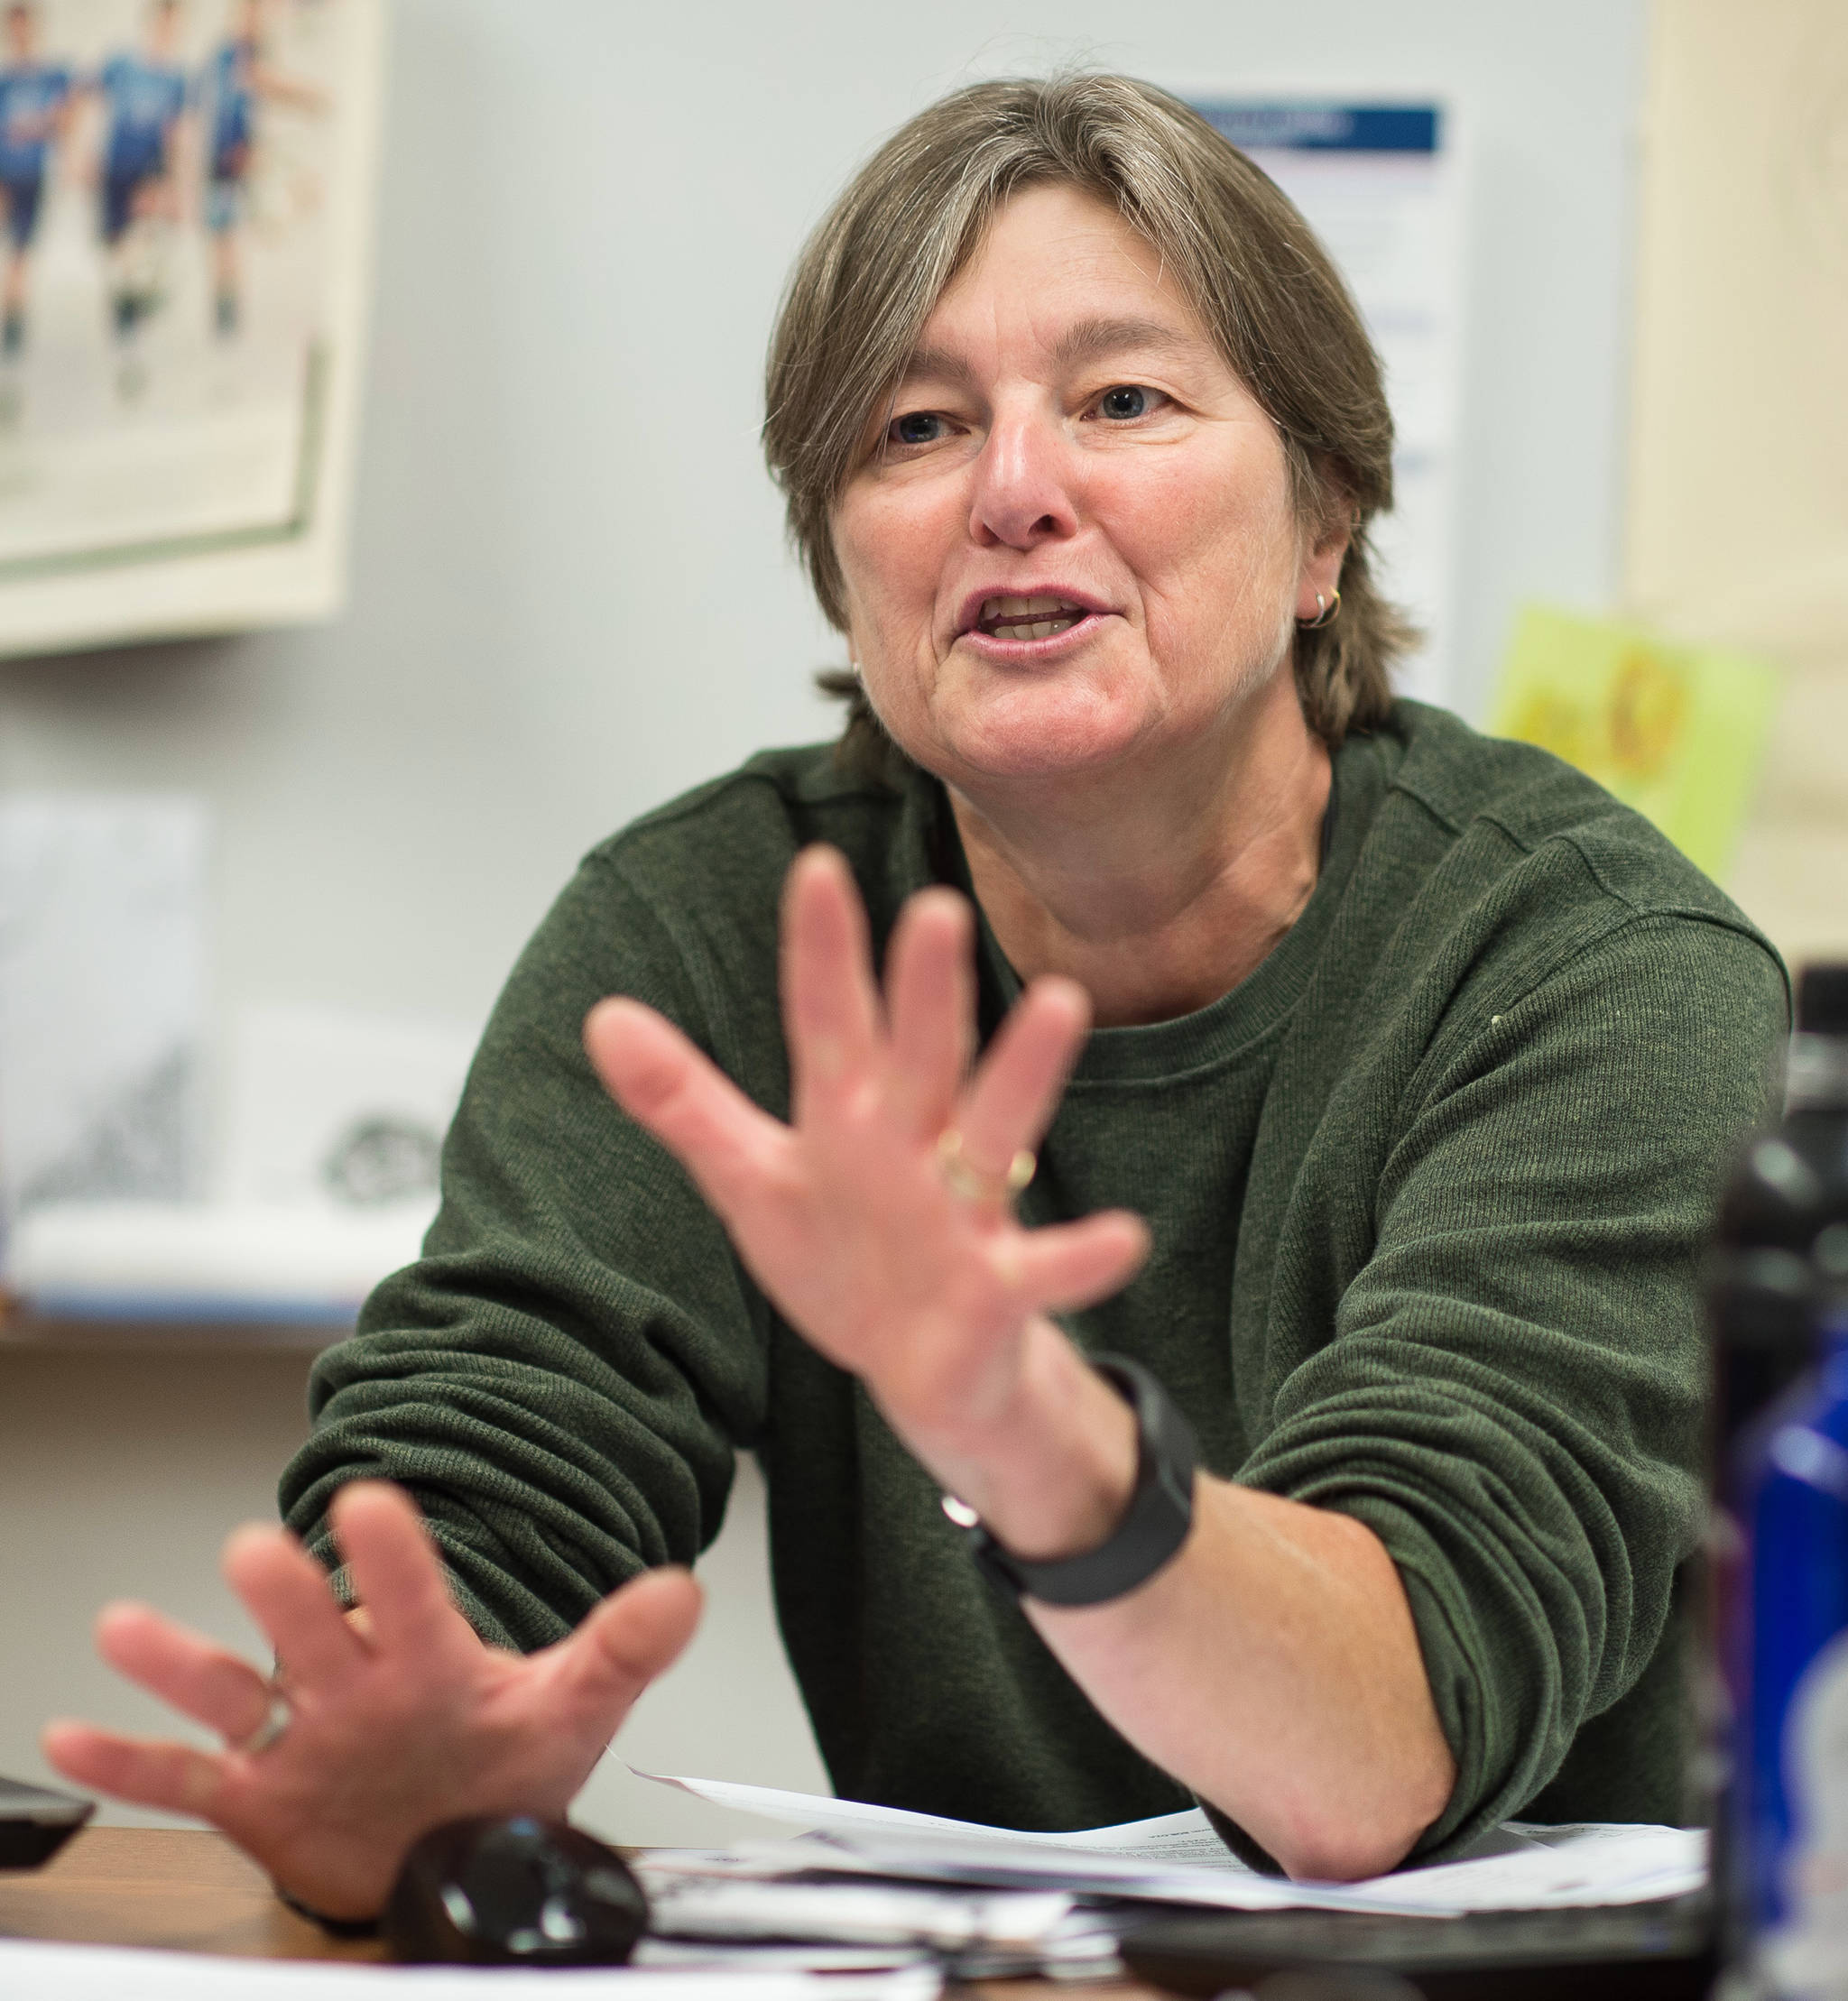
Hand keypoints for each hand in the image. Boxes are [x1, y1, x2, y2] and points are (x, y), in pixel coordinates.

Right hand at [41, 1482, 699, 1919]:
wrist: (458, 1840)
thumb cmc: (505, 1762)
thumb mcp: (574, 1706)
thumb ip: (621, 1648)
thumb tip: (682, 1591)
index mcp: (428, 1657)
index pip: (414, 1596)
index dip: (394, 1557)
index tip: (372, 1501)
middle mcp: (353, 1684)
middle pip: (313, 1632)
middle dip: (288, 1597)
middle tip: (256, 1549)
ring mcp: (300, 1737)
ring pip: (234, 1691)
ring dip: (182, 1663)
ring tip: (127, 1629)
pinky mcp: (259, 1796)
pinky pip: (188, 1777)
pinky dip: (134, 1762)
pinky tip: (80, 1737)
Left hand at [585, 846, 1147, 1521]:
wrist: (923, 1370)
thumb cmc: (846, 1257)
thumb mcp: (751, 1180)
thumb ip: (684, 1102)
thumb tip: (601, 1015)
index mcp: (850, 1117)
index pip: (829, 1023)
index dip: (822, 955)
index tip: (815, 869)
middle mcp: (914, 1146)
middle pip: (920, 1058)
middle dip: (926, 991)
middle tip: (936, 910)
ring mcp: (963, 1212)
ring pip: (995, 1131)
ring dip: (1024, 1073)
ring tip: (1061, 1004)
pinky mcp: (999, 1288)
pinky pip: (1044, 1269)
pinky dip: (1081, 1256)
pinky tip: (1122, 1237)